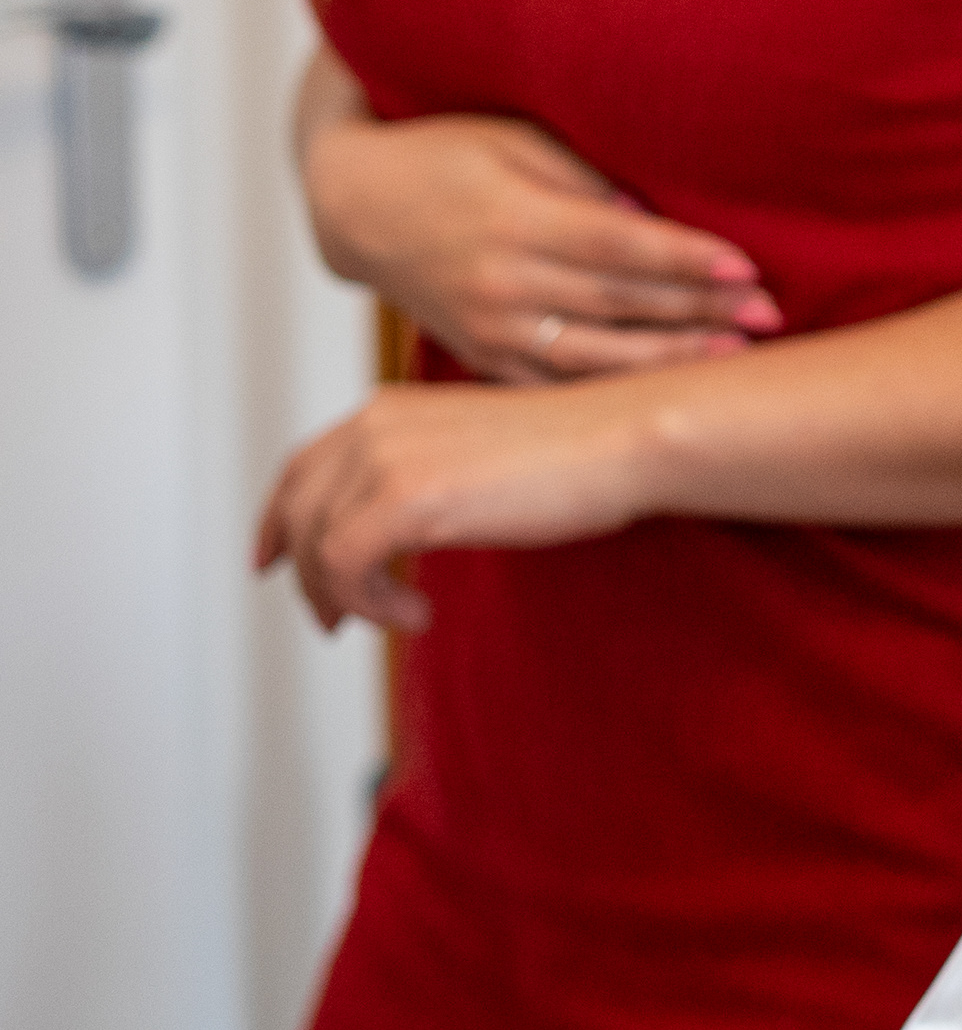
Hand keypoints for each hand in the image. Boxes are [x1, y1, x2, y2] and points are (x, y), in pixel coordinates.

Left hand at [252, 376, 672, 635]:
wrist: (623, 439)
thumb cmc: (579, 451)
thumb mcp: (478, 450)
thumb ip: (426, 470)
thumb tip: (399, 527)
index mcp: (390, 408)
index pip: (302, 466)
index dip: (276, 519)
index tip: (270, 561)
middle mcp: (374, 425)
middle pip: (296, 510)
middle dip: (301, 573)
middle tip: (328, 620)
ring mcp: (384, 458)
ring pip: (315, 546)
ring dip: (345, 597)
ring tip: (395, 619)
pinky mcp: (402, 499)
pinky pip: (345, 568)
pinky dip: (370, 604)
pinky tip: (416, 615)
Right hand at [300, 82, 777, 382]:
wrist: (356, 207)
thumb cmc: (449, 155)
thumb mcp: (516, 143)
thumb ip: (584, 183)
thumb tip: (651, 219)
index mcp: (514, 220)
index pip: (617, 245)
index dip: (685, 258)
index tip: (747, 266)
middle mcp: (500, 281)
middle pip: (618, 302)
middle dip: (699, 310)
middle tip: (769, 313)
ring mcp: (486, 328)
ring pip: (591, 355)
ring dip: (667, 358)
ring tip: (735, 355)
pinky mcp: (479, 356)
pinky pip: (551, 382)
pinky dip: (608, 389)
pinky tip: (663, 389)